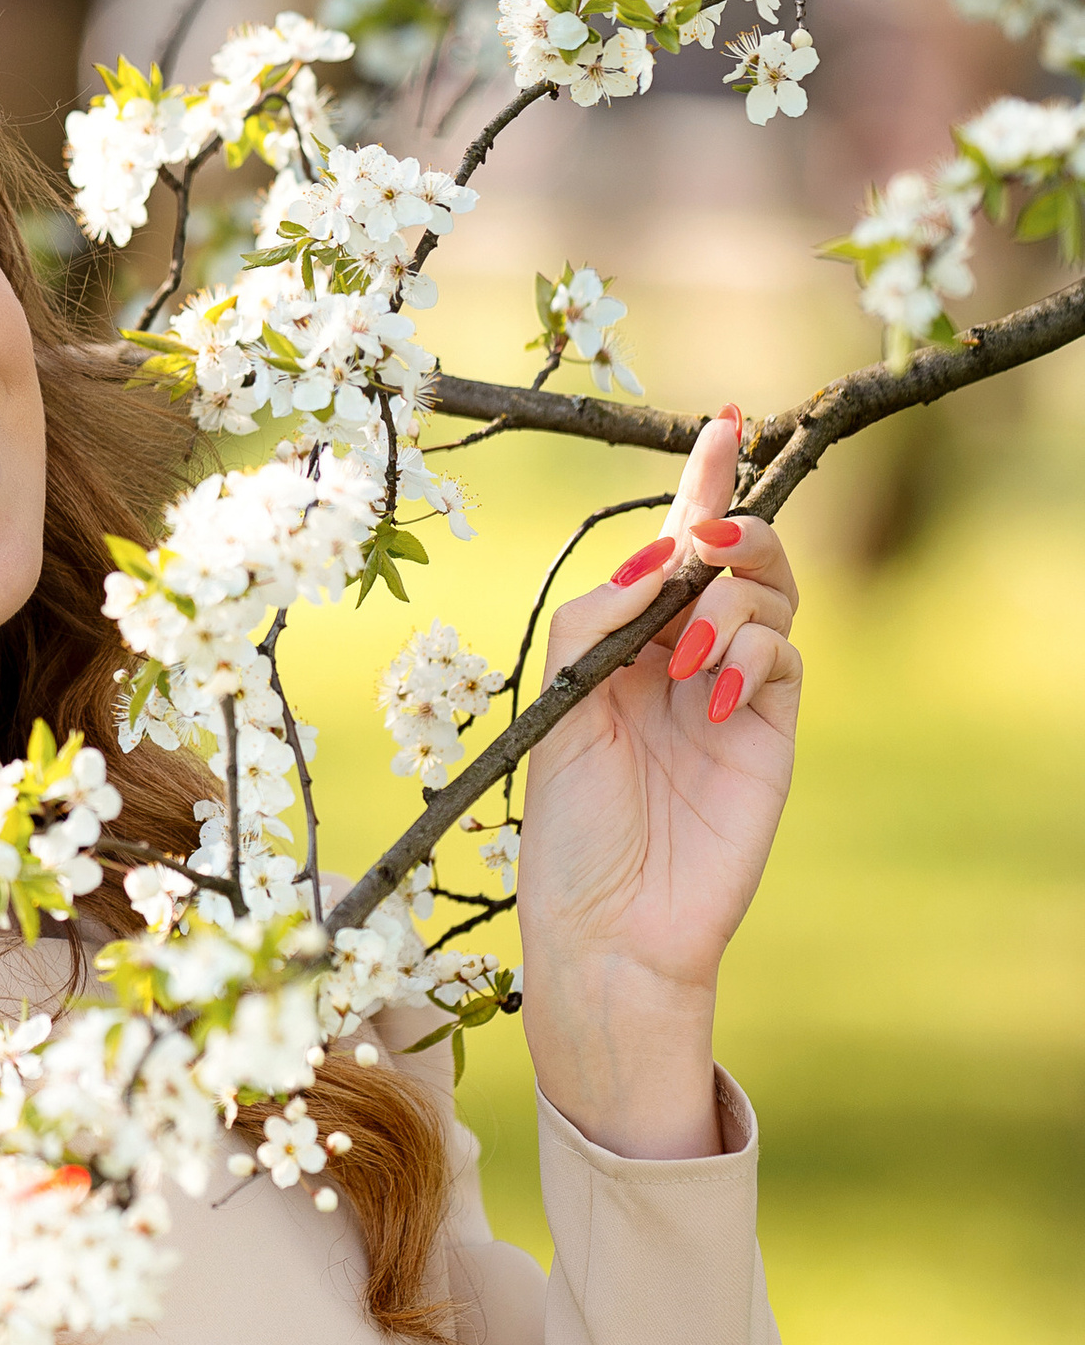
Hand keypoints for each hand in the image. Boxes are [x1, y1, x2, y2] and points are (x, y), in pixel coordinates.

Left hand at [515, 404, 801, 1158]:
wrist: (610, 921)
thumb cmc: (569, 821)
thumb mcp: (559, 698)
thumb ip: (603, 613)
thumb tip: (669, 552)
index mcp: (626, 639)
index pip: (676, 544)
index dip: (704, 481)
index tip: (727, 423)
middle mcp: (684, 653)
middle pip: (739, 554)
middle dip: (732, 527)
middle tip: (706, 548)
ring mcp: (735, 689)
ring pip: (771, 592)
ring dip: (731, 598)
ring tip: (685, 654)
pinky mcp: (772, 728)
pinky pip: (785, 652)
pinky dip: (750, 651)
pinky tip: (710, 696)